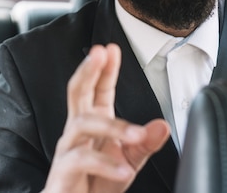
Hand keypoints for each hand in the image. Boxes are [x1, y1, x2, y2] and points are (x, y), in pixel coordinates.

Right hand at [42, 44, 169, 192]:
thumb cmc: (95, 184)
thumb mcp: (128, 162)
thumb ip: (144, 143)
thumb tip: (162, 125)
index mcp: (93, 124)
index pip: (98, 89)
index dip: (104, 69)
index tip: (111, 48)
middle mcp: (77, 132)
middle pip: (77, 92)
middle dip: (88, 70)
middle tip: (98, 53)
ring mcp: (68, 149)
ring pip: (82, 124)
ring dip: (112, 126)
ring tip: (136, 134)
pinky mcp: (64, 170)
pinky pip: (81, 160)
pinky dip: (105, 164)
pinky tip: (124, 170)